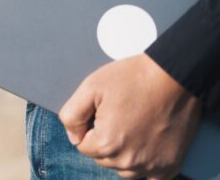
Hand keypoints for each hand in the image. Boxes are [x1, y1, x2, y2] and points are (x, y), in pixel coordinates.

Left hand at [59, 54, 201, 179]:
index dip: (89, 128)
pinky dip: (145, 166)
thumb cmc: (132, 78)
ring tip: (132, 128)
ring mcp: (151, 165)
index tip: (102, 113)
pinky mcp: (170, 165)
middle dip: (104, 141)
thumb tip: (73, 137)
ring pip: (124, 169)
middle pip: (103, 159)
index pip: (83, 147)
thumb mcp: (90, 87)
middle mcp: (129, 160)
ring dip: (123, 154)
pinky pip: (150, 178)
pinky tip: (145, 147)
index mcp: (106, 143)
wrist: (174, 76)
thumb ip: (72, 116)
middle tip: (118, 118)